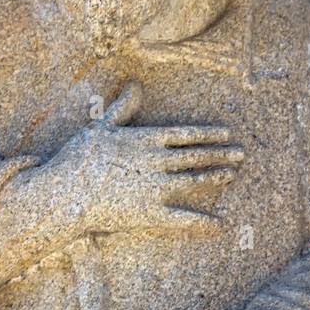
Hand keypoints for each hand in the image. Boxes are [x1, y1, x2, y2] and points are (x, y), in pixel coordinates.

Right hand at [43, 80, 243, 237]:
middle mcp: (158, 162)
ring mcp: (158, 188)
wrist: (67, 192)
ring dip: (215, 177)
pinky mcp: (152, 214)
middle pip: (196, 156)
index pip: (186, 134)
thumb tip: (135, 86)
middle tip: (242, 153)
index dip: (208, 134)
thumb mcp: (101, 125)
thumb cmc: (80, 157)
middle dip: (221, 154)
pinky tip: (220, 224)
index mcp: (147, 140)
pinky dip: (202, 222)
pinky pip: (183, 219)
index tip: (226, 133)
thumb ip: (123, 108)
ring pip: (194, 181)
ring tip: (232, 174)